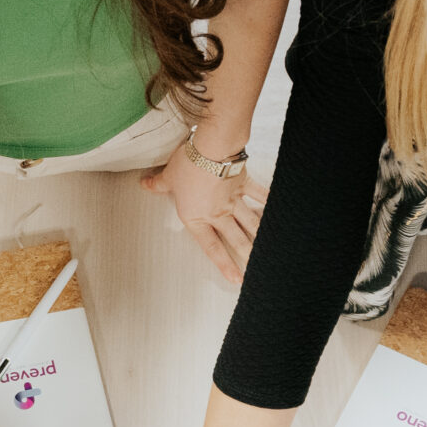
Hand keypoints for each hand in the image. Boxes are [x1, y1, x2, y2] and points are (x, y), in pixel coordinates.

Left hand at [140, 145, 267, 283]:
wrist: (211, 148)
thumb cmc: (189, 164)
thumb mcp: (168, 177)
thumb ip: (159, 185)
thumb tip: (146, 184)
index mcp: (197, 217)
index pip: (211, 246)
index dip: (224, 264)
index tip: (235, 278)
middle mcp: (218, 213)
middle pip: (236, 239)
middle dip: (247, 257)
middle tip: (257, 271)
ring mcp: (233, 200)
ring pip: (250, 224)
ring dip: (260, 238)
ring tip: (269, 250)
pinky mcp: (244, 184)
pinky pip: (259, 196)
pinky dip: (270, 203)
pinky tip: (280, 212)